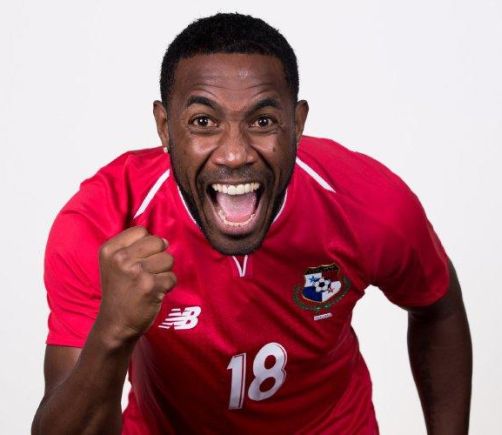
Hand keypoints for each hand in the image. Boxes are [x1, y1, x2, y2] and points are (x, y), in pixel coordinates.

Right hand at [96, 226, 175, 344]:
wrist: (115, 323)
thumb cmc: (119, 290)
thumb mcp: (114, 263)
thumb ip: (134, 247)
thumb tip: (165, 240)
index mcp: (110, 250)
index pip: (142, 231)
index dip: (147, 244)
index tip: (140, 259)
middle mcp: (121, 258)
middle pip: (158, 242)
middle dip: (159, 256)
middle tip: (148, 272)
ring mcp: (136, 272)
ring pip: (168, 259)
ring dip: (164, 272)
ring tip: (151, 282)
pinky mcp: (151, 286)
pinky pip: (172, 277)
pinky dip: (167, 286)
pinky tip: (155, 293)